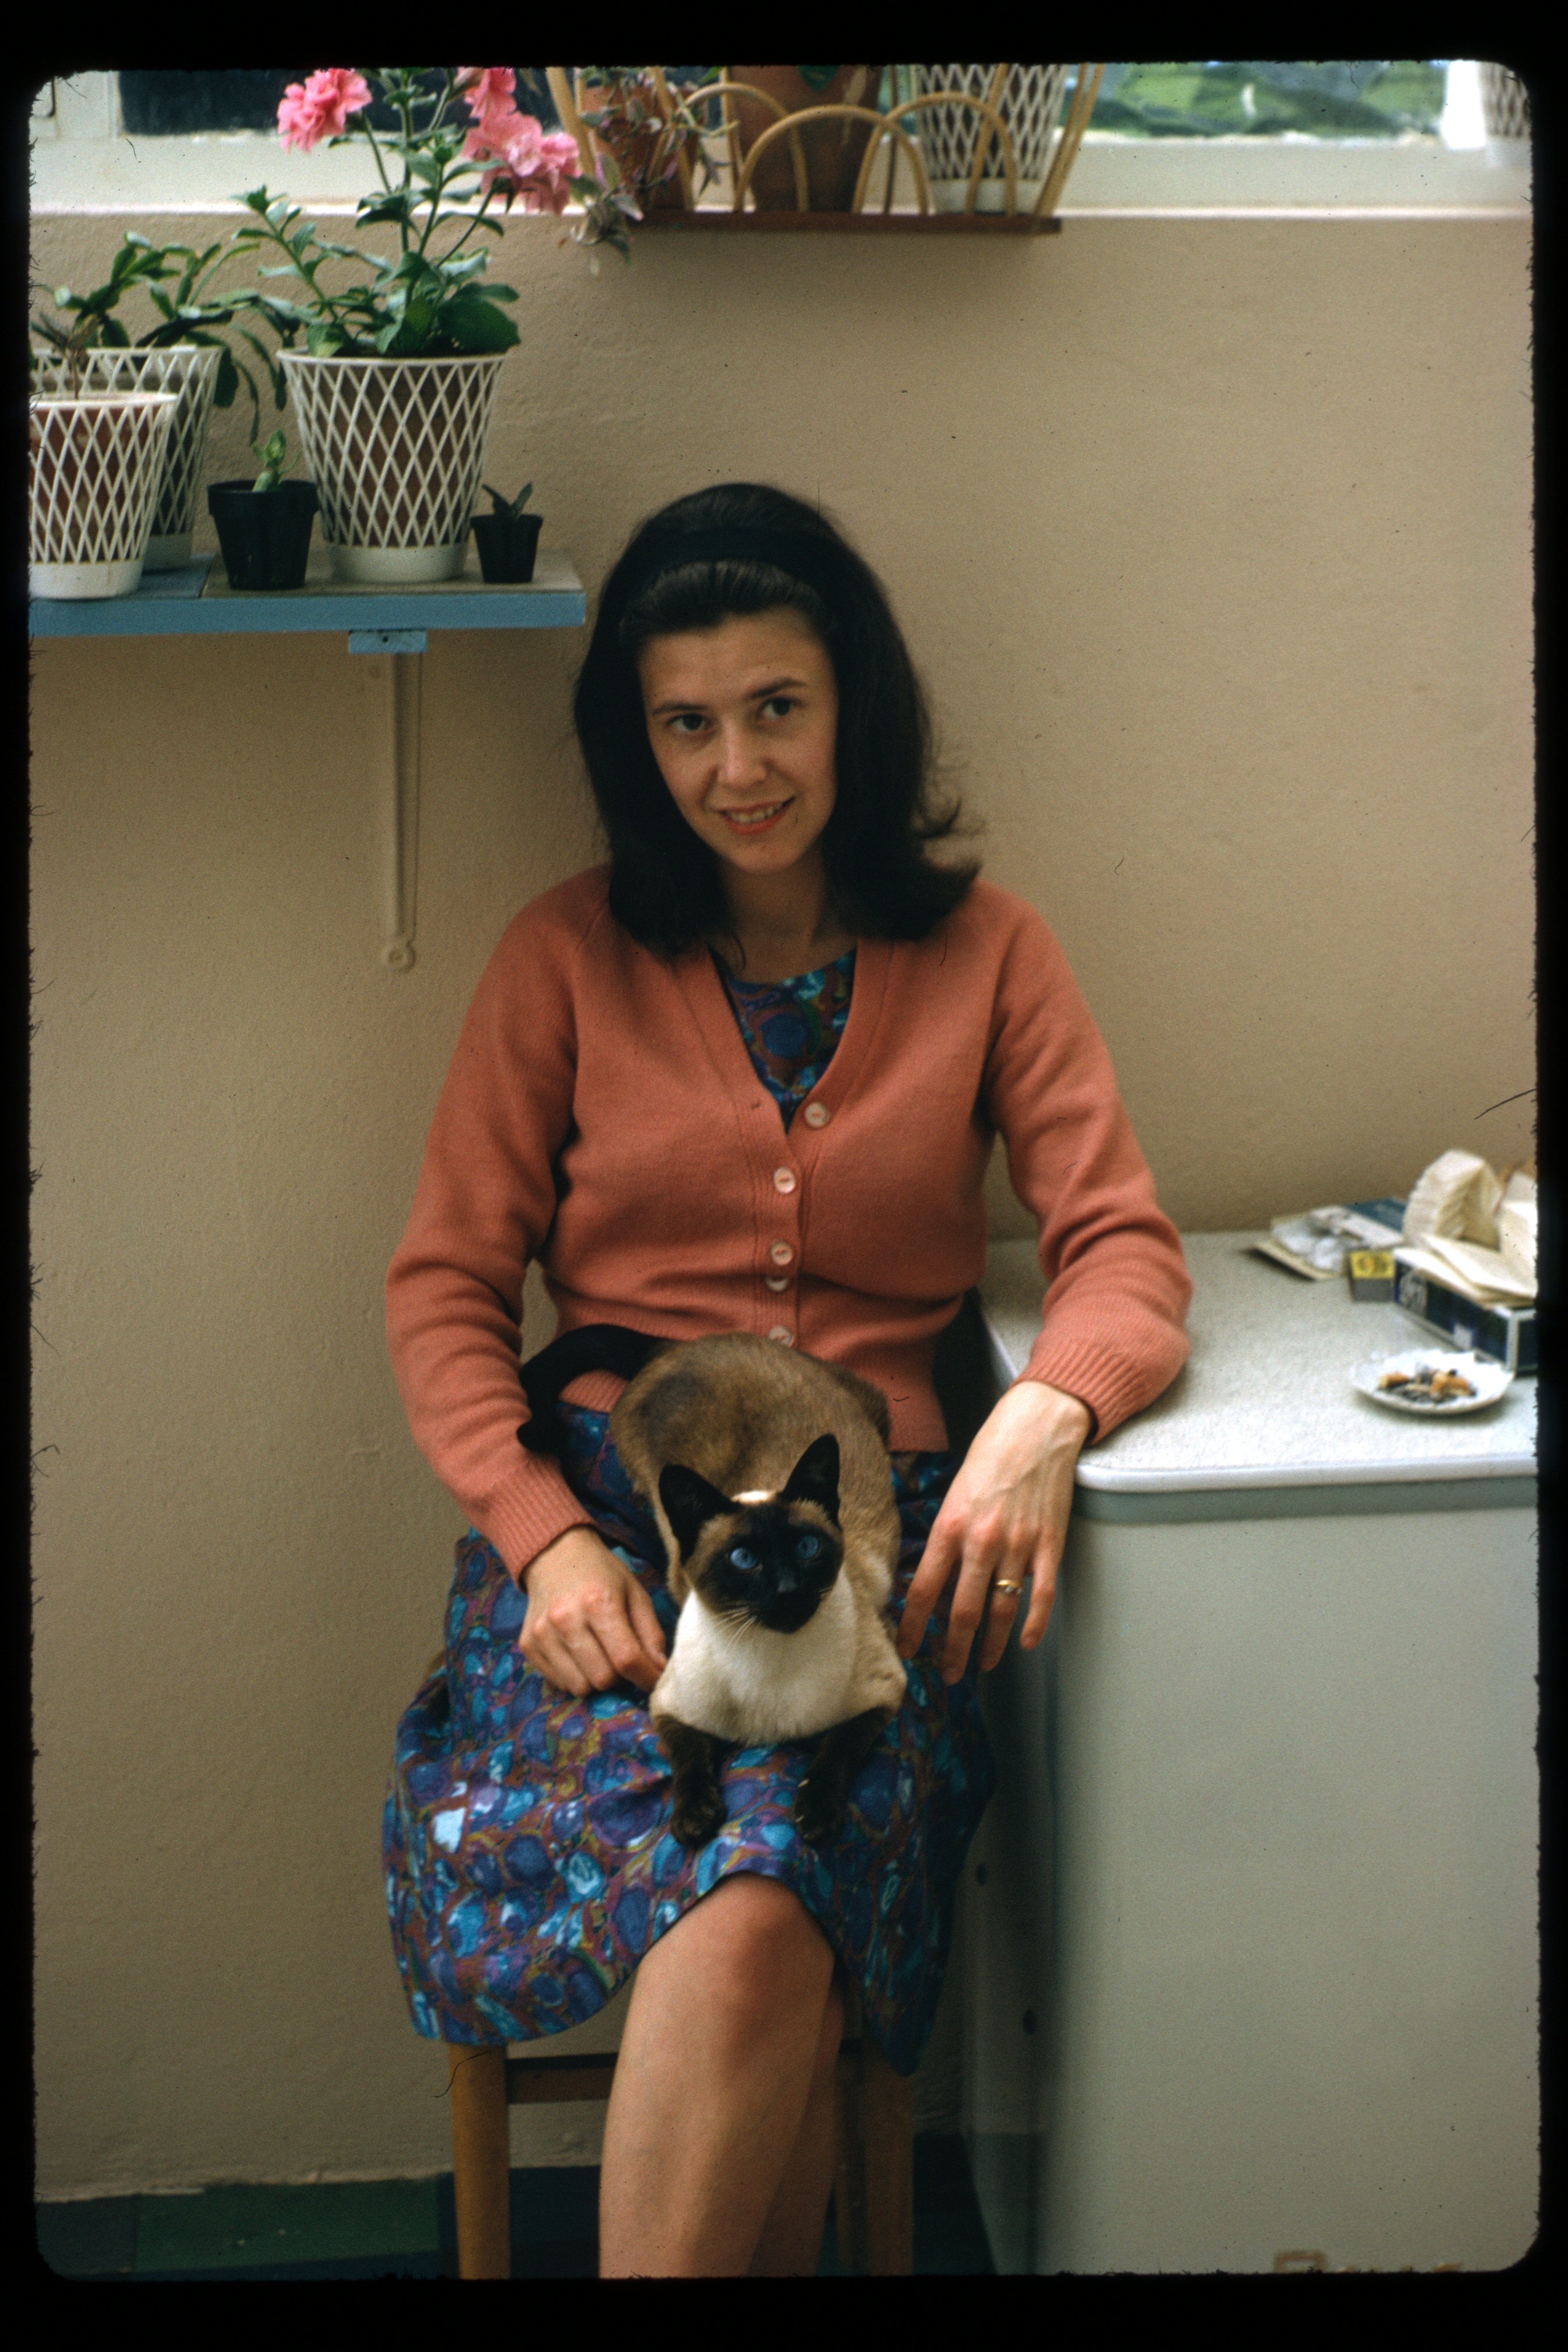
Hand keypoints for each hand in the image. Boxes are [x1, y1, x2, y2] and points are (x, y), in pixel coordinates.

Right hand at [519, 1524, 668, 1696]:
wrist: (555, 1555)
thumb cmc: (602, 1575)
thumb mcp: (635, 1594)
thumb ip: (651, 1634)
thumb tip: (660, 1672)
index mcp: (598, 1602)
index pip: (626, 1658)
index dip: (646, 1677)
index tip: (656, 1681)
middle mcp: (565, 1619)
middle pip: (603, 1679)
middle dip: (619, 1676)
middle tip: (620, 1656)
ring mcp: (542, 1634)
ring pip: (580, 1687)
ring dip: (595, 1679)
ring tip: (599, 1654)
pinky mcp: (528, 1644)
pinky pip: (558, 1683)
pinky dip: (574, 1676)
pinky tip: (577, 1652)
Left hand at [897, 1381, 1091, 1684]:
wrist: (1037, 1426)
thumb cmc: (992, 1454)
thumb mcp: (955, 1494)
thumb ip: (947, 1539)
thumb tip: (939, 1583)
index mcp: (950, 1526)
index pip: (923, 1590)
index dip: (914, 1626)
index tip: (909, 1648)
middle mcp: (982, 1541)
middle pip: (962, 1611)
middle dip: (952, 1650)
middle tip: (947, 1673)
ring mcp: (1019, 1545)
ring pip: (1000, 1610)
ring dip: (989, 1645)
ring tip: (982, 1664)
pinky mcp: (1050, 1545)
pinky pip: (1042, 1596)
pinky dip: (1035, 1625)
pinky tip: (1027, 1643)